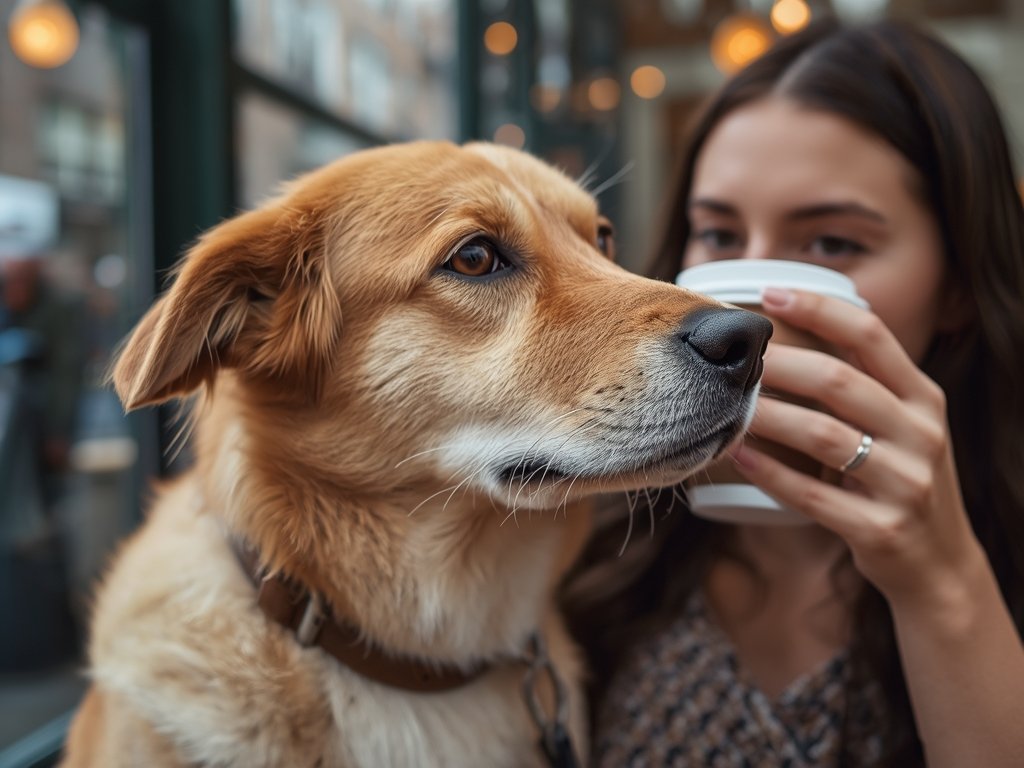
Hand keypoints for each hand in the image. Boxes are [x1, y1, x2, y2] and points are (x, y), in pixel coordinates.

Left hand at [729, 288, 985, 610]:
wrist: (939, 564)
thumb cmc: (900, 479)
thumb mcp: (901, 425)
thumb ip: (863, 385)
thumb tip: (788, 335)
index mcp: (924, 398)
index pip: (872, 336)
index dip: (820, 309)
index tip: (769, 294)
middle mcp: (922, 434)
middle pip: (840, 382)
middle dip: (780, 364)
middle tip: (733, 358)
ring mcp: (905, 483)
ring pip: (823, 436)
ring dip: (768, 416)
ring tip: (727, 403)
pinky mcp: (881, 529)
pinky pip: (812, 496)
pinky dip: (769, 473)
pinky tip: (736, 455)